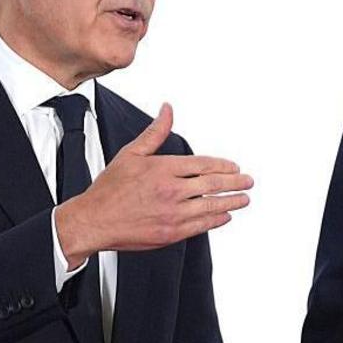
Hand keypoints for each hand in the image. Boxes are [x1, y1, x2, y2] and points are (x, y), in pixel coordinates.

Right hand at [55, 103, 251, 267]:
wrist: (93, 221)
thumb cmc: (109, 190)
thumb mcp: (131, 153)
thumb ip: (155, 132)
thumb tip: (167, 110)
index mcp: (163, 169)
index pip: (204, 165)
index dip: (224, 166)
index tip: (234, 167)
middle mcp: (171, 191)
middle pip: (213, 184)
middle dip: (235, 183)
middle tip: (248, 182)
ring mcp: (173, 213)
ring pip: (211, 205)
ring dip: (231, 202)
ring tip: (243, 199)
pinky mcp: (171, 233)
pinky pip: (201, 225)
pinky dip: (216, 220)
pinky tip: (224, 216)